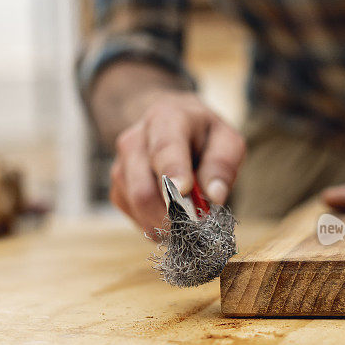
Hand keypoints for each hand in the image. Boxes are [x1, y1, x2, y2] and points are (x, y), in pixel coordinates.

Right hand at [109, 91, 245, 234]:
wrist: (175, 132)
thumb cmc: (203, 138)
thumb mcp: (226, 141)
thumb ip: (222, 166)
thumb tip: (214, 196)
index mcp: (165, 119)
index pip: (164, 148)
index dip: (172, 172)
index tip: (184, 192)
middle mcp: (134, 140)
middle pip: (143, 188)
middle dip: (172, 214)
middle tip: (198, 226)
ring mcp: (121, 166)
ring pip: (137, 207)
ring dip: (166, 222)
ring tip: (189, 219)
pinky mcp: (118, 189)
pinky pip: (135, 218)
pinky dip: (157, 226)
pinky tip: (173, 218)